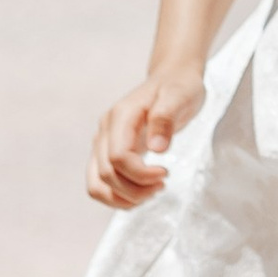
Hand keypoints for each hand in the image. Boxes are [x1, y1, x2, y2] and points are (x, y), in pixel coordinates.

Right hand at [88, 65, 205, 208]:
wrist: (171, 77)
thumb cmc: (178, 87)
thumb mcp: (180, 97)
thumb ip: (165, 119)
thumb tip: (157, 149)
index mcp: (120, 116)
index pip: (118, 157)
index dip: (141, 174)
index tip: (165, 174)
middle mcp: (105, 131)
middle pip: (106, 175)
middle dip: (136, 189)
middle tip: (163, 185)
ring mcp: (103, 143)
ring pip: (97, 185)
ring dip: (123, 198)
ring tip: (152, 192)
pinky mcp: (107, 153)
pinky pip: (101, 184)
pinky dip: (118, 197)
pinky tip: (142, 192)